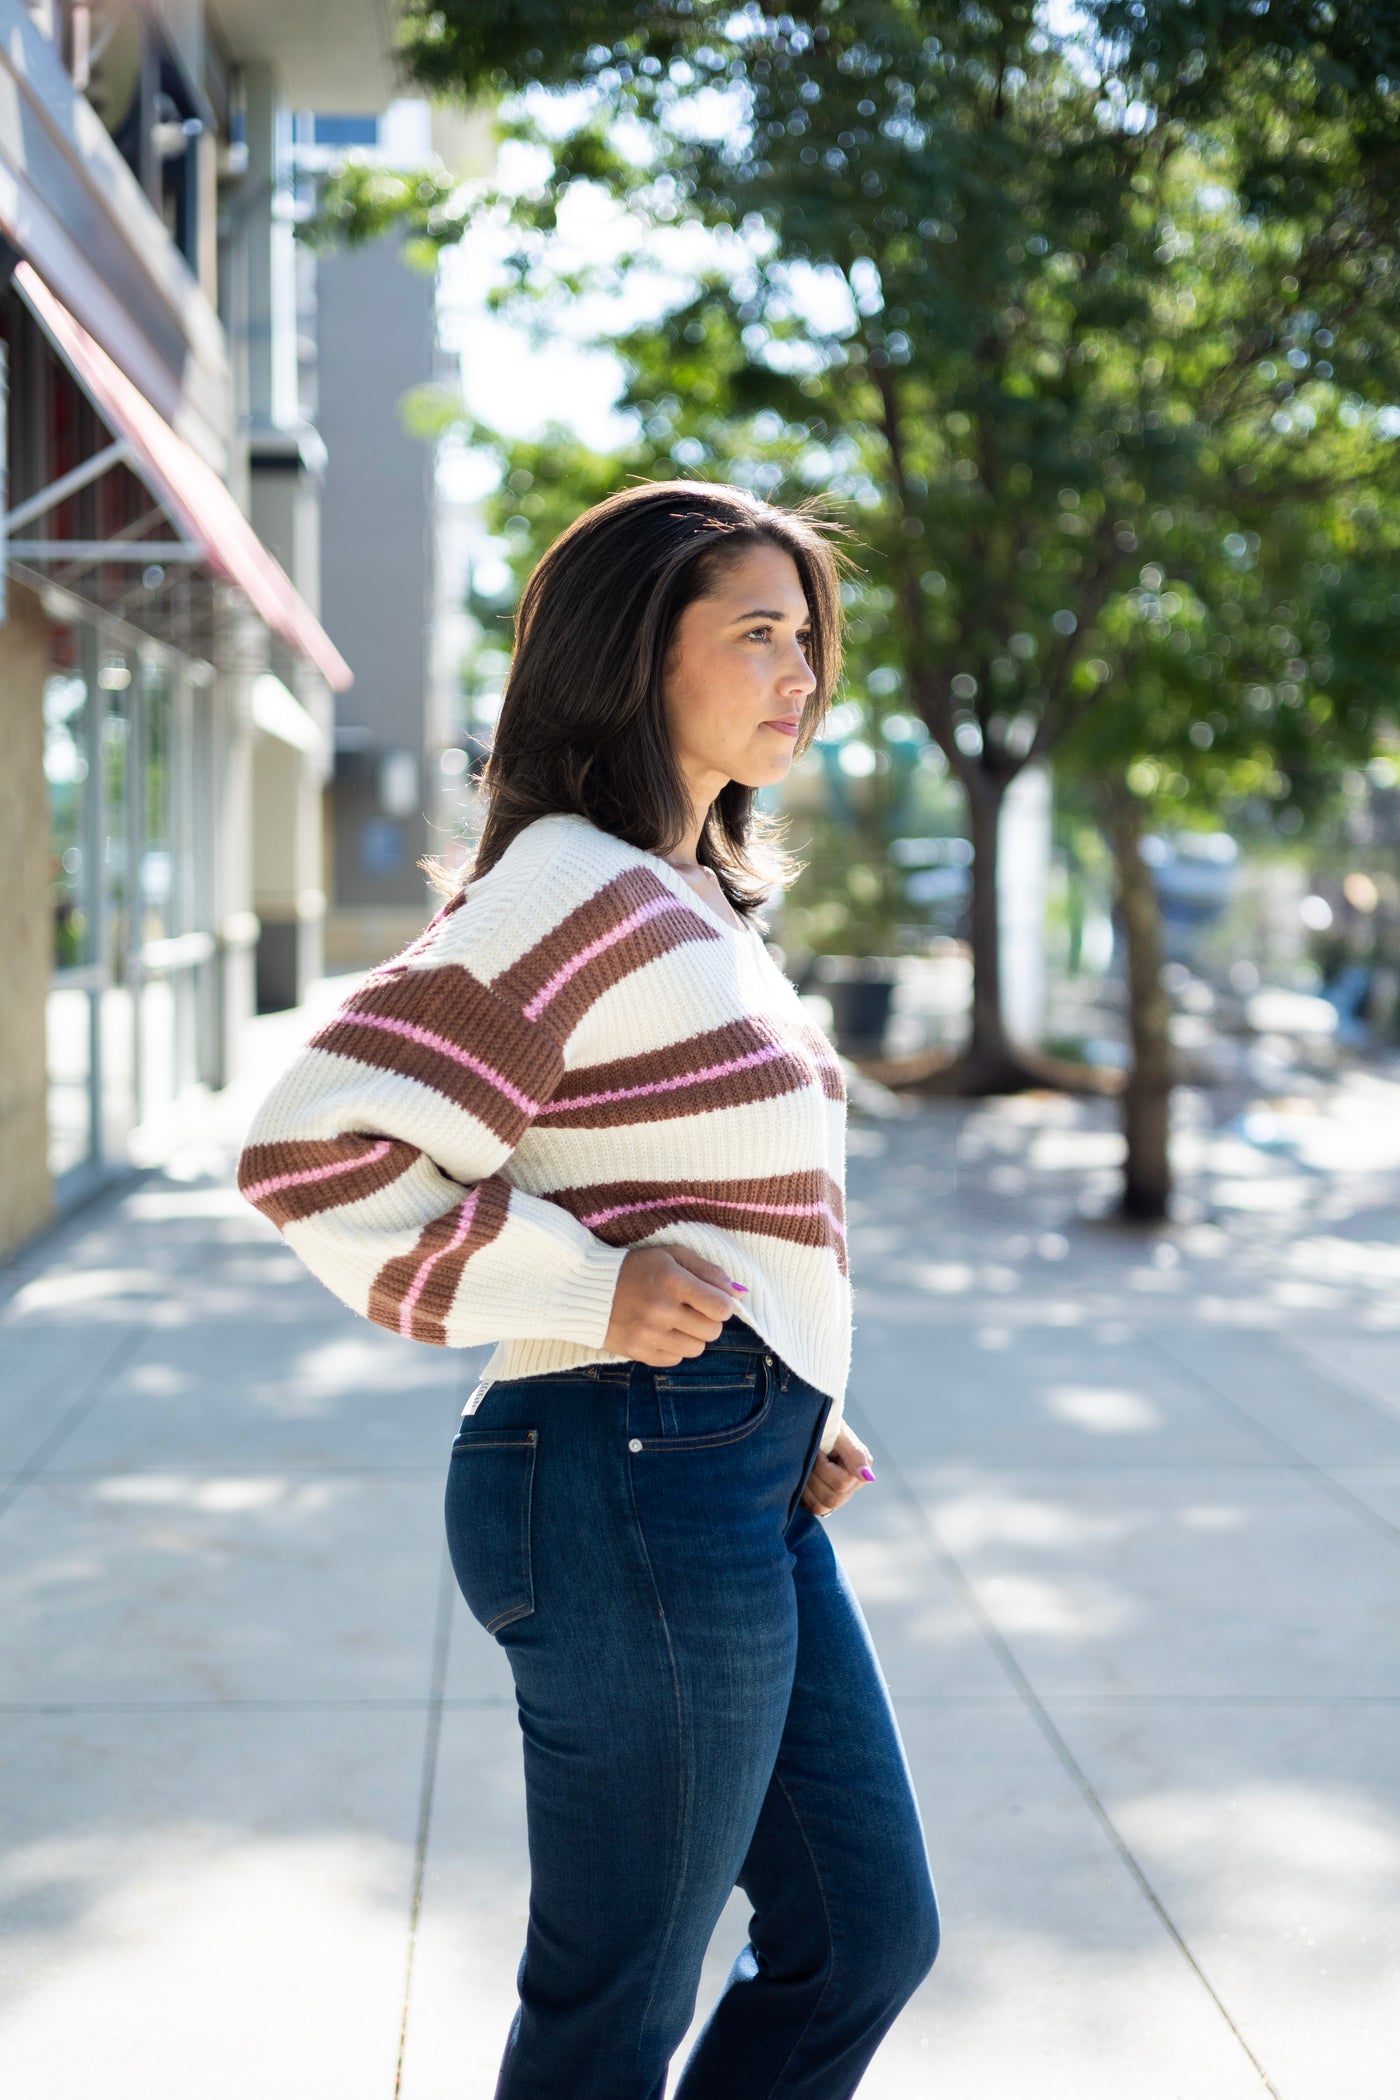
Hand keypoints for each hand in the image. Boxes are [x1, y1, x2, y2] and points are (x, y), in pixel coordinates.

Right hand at [604, 1243, 745, 1366]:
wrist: (589, 1288)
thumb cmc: (637, 1268)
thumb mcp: (672, 1256)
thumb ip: (708, 1271)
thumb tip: (739, 1292)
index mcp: (672, 1281)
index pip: (721, 1308)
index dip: (722, 1305)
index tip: (712, 1300)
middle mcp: (661, 1310)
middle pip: (712, 1331)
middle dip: (707, 1320)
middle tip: (691, 1309)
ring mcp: (649, 1334)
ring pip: (696, 1349)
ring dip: (692, 1336)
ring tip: (675, 1321)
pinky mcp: (638, 1352)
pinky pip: (675, 1360)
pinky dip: (673, 1348)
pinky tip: (660, 1331)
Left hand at [801, 1424, 875, 1520]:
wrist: (810, 1424)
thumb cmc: (825, 1425)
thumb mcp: (838, 1432)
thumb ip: (854, 1453)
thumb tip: (868, 1477)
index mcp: (862, 1467)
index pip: (841, 1482)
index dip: (822, 1467)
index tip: (817, 1450)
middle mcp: (854, 1484)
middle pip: (832, 1499)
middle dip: (814, 1477)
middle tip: (809, 1458)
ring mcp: (841, 1495)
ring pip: (822, 1506)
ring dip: (808, 1486)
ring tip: (805, 1467)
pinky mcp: (826, 1500)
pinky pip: (815, 1509)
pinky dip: (805, 1495)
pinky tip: (804, 1478)